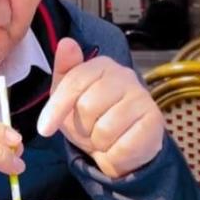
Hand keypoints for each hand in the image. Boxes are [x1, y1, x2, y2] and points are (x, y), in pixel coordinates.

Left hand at [37, 38, 163, 178]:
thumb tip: (67, 43)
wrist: (122, 147)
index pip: (74, 82)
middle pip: (87, 106)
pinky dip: (114, 155)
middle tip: (90, 129)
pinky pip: (121, 147)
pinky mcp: (154, 121)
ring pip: (104, 129)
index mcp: (102, 66)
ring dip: (99, 143)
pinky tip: (119, 148)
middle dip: (82, 127)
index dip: (56, 108)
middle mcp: (125, 76)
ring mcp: (142, 97)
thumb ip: (65, 70)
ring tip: (106, 138)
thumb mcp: (69, 96)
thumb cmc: (93, 119)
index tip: (44, 128)